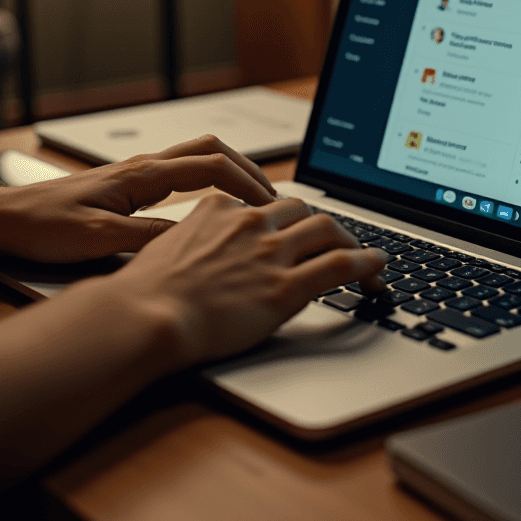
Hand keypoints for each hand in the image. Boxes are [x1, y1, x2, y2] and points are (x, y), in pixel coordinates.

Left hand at [0, 135, 276, 263]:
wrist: (2, 218)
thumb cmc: (42, 227)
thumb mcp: (101, 241)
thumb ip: (151, 238)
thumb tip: (196, 241)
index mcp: (142, 175)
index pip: (211, 166)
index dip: (247, 184)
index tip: (269, 204)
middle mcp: (142, 167)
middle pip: (211, 149)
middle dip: (247, 168)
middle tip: (271, 196)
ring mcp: (134, 174)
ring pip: (196, 157)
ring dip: (228, 172)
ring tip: (250, 199)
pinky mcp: (125, 186)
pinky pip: (179, 172)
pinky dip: (207, 182)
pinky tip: (209, 207)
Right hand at [112, 194, 387, 368]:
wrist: (144, 316)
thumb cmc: (146, 293)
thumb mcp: (167, 247)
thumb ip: (196, 238)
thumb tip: (207, 246)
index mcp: (220, 208)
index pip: (265, 204)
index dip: (286, 218)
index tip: (295, 229)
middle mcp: (250, 223)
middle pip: (302, 210)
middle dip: (322, 224)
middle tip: (335, 240)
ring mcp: (270, 253)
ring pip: (328, 229)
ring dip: (351, 240)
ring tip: (364, 254)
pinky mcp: (286, 288)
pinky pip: (341, 265)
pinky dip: (366, 263)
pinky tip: (377, 269)